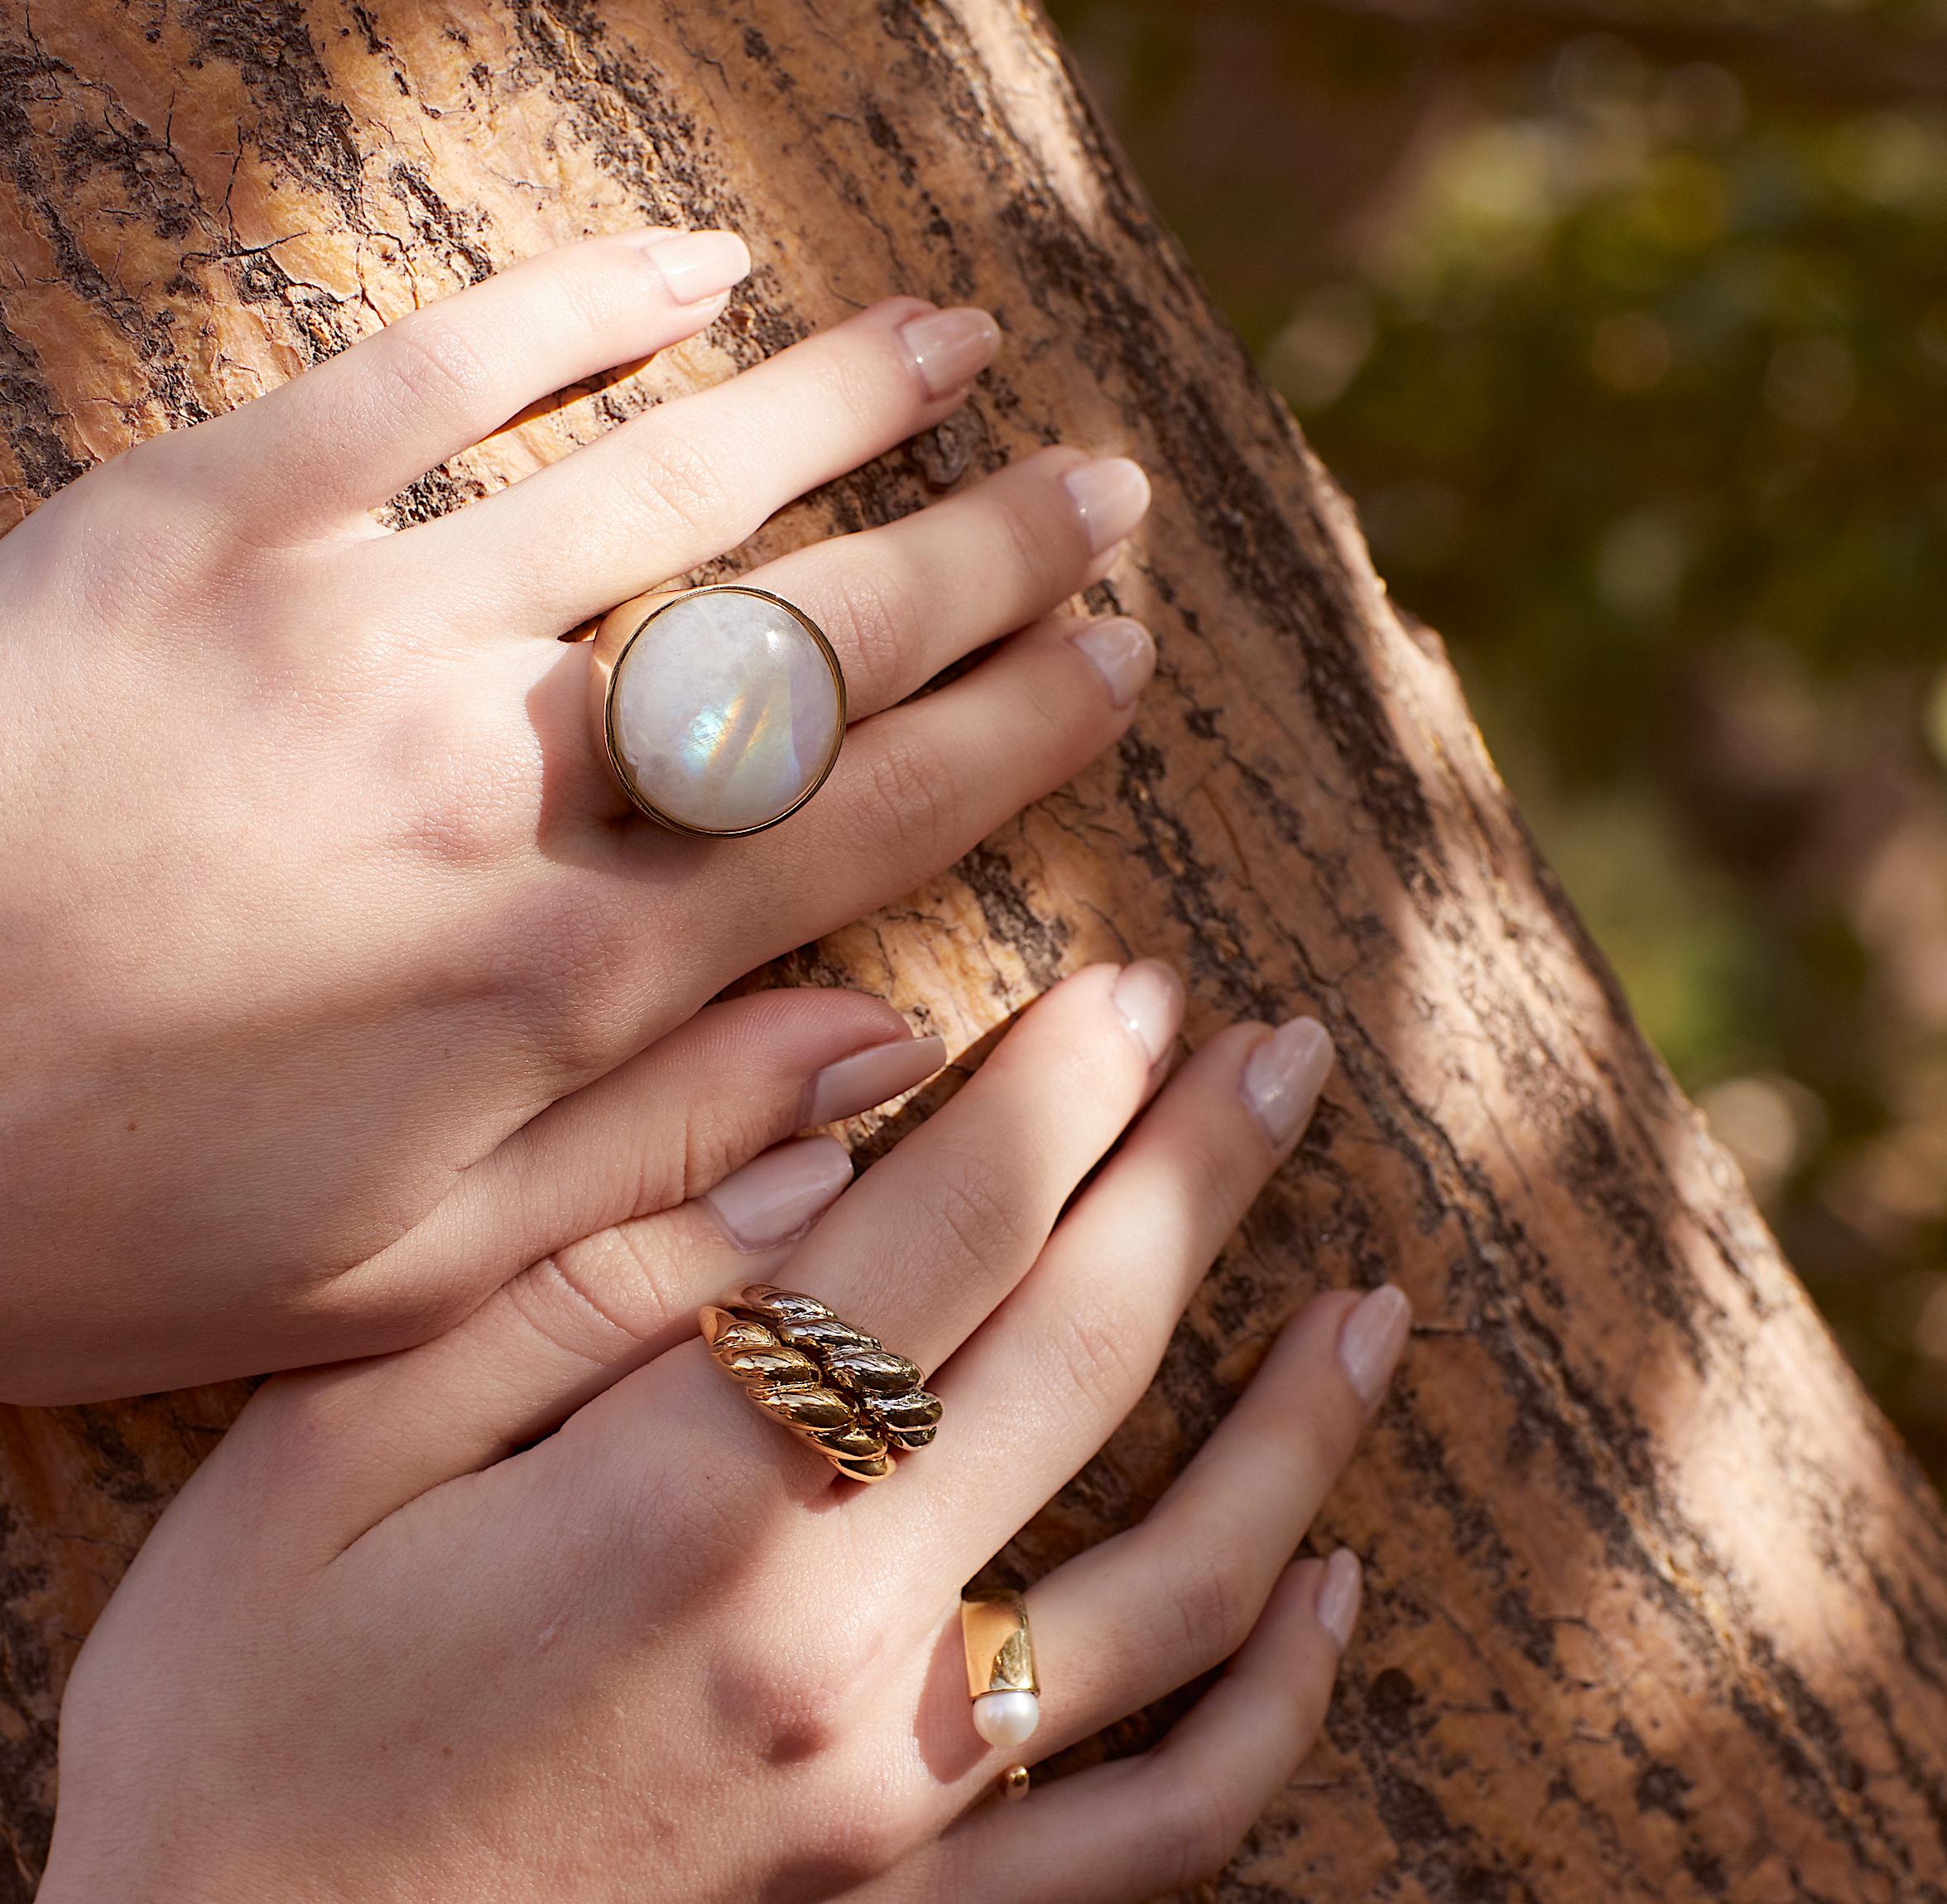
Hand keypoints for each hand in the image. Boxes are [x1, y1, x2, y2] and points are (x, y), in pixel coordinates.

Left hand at [0, 227, 1155, 1400]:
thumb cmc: (84, 1222)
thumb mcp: (395, 1281)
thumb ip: (659, 1168)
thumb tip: (880, 1056)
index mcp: (565, 976)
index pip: (867, 822)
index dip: (1015, 735)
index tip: (1114, 664)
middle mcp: (505, 779)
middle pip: (814, 640)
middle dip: (985, 559)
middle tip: (1106, 495)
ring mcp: (362, 622)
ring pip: (669, 482)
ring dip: (840, 408)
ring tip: (964, 351)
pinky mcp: (205, 515)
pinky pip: (436, 371)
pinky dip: (582, 310)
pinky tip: (699, 266)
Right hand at [42, 963, 1407, 1903]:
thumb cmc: (243, 1728)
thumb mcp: (337, 1442)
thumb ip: (593, 1254)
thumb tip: (830, 1112)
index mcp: (687, 1502)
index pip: (949, 1231)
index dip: (1068, 1089)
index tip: (1145, 992)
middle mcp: (835, 1653)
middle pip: (1085, 1359)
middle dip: (1200, 1180)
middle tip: (1282, 1064)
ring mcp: (897, 1811)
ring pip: (1183, 1588)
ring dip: (1298, 1426)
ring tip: (1375, 1302)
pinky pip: (1157, 1822)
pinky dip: (1270, 1703)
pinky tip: (1328, 1593)